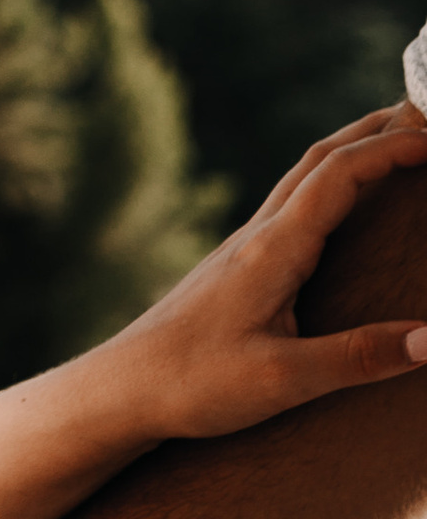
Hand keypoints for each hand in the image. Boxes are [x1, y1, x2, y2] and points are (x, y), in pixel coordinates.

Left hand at [92, 103, 426, 443]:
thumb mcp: (283, 381)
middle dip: (376, 130)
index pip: (339, 175)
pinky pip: (292, 204)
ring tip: (396, 139)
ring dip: (352, 150)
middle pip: (321, 159)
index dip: (392, 149)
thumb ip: (358, 358)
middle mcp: (258, 235)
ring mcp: (244, 246)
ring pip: (303, 177)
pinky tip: (340, 201)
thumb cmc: (193, 383)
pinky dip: (330, 183)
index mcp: (272, 249)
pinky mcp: (239, 265)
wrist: (122, 388)